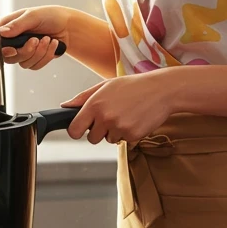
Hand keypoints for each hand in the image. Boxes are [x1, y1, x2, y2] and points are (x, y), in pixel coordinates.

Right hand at [0, 6, 72, 70]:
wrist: (68, 26)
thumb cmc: (49, 16)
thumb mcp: (33, 16)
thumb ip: (17, 25)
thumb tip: (1, 33)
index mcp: (8, 28)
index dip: (3, 50)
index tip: (13, 50)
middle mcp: (14, 42)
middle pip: (9, 58)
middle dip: (26, 51)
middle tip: (36, 40)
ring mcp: (23, 51)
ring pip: (24, 63)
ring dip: (39, 52)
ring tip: (48, 39)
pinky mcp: (34, 59)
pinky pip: (35, 66)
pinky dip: (46, 56)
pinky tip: (53, 44)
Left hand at [62, 72, 178, 144]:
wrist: (161, 90)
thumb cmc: (133, 86)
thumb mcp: (105, 85)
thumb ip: (83, 97)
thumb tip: (65, 106)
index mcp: (95, 104)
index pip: (74, 130)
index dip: (76, 130)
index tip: (81, 128)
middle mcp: (105, 117)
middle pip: (91, 138)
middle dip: (98, 131)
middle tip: (111, 117)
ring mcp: (119, 128)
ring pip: (108, 140)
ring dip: (114, 132)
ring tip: (126, 114)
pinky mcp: (132, 136)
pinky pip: (123, 141)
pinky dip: (128, 133)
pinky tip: (135, 119)